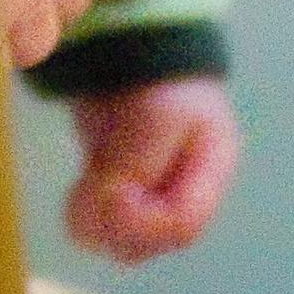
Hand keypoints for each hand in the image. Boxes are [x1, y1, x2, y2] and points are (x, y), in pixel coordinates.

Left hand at [65, 79, 241, 262]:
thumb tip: (110, 212)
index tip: (112, 190)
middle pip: (151, 242)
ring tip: (86, 183)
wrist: (128, 49)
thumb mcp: (153, 118)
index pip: (182, 226)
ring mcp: (156, 197)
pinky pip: (104, 231)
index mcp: (211, 168)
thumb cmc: (154, 79)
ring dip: (96, 222)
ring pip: (124, 244)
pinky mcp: (128, 196)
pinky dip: (86, 217)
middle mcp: (188, 192)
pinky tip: (82, 186)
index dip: (143, 221)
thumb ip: (137, 171)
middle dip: (116, 222)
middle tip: (93, 184)